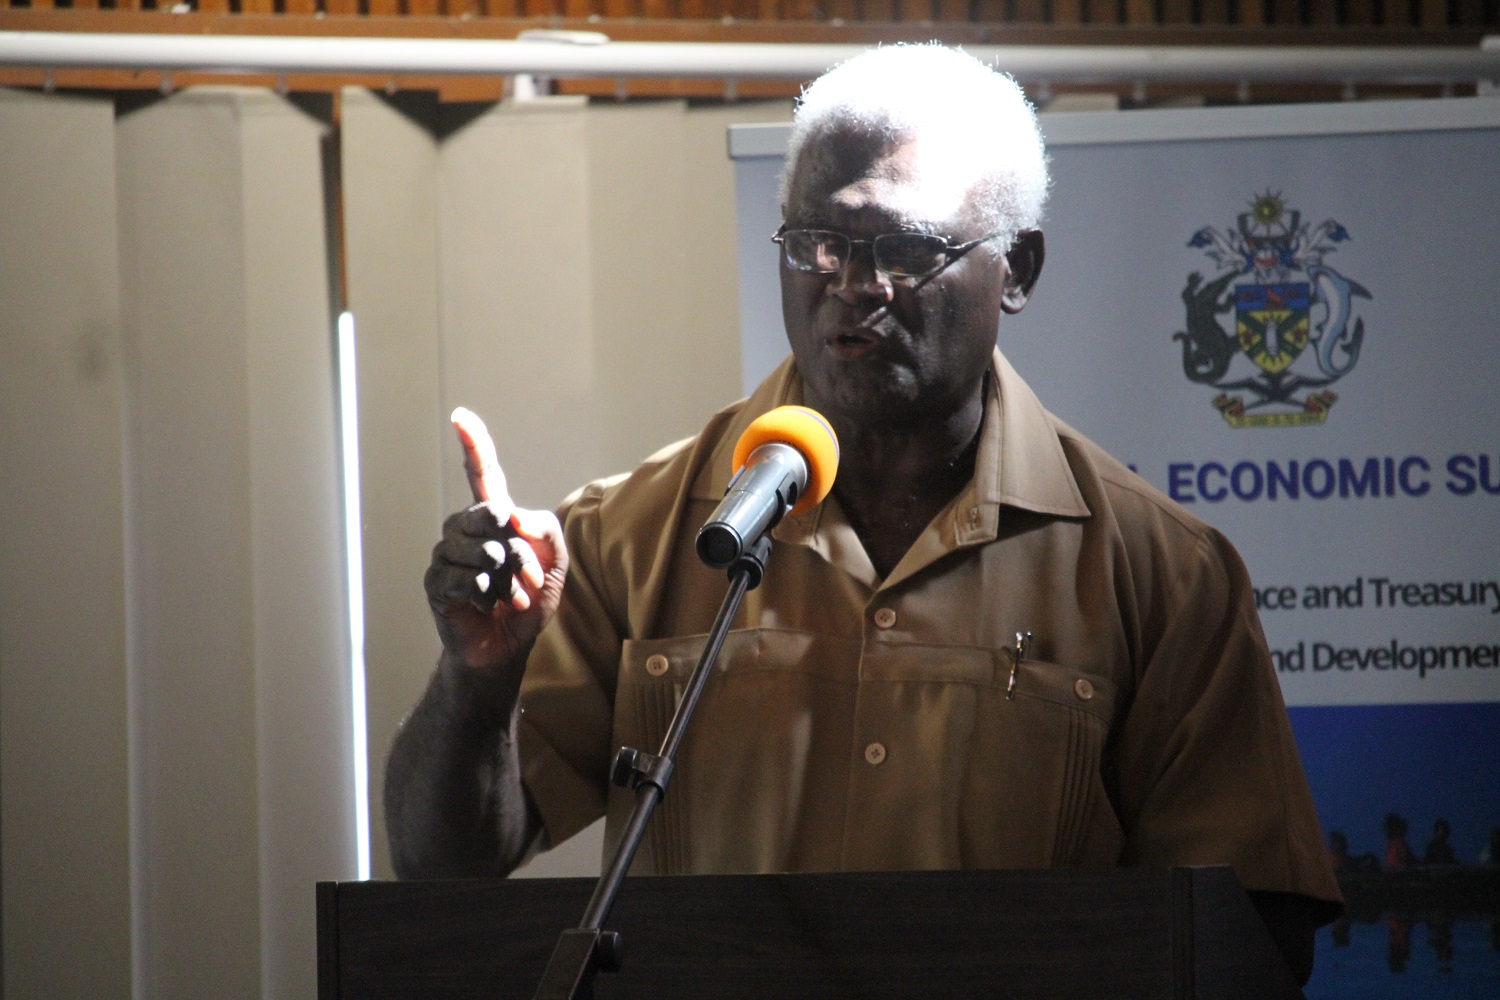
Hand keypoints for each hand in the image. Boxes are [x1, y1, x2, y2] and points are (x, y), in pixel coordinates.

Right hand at [424, 407, 568, 673]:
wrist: (507, 646)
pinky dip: (490, 596)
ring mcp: (447, 555)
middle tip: (526, 578)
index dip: (474, 444)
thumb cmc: (529, 600)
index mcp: (493, 518)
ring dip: (509, 580)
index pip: (482, 474)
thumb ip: (547, 530)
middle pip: (490, 513)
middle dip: (520, 550)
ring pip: (484, 551)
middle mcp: (465, 529)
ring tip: (508, 596)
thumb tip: (512, 514)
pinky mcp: (437, 583)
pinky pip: (468, 579)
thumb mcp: (555, 563)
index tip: (461, 416)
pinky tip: (488, 605)